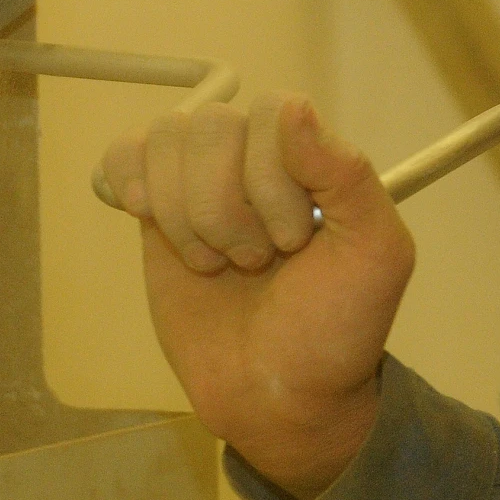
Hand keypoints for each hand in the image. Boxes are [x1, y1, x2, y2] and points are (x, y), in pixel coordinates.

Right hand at [99, 92, 414, 499]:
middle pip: (211, 126)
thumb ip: (347, 172)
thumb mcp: (376, 252)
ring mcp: (201, 181)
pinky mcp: (156, 211)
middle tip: (256, 262)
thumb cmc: (336, 326)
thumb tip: (292, 105)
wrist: (277, 394)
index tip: (294, 243)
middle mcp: (257, 158)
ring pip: (166, 139)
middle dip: (226, 209)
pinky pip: (124, 155)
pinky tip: (149, 219)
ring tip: (217, 263)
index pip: (272, 113)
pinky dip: (130, 182)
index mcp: (314, 158)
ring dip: (187, 216)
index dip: (271, 180)